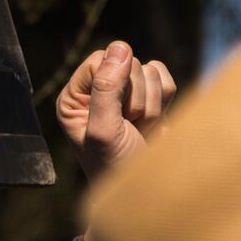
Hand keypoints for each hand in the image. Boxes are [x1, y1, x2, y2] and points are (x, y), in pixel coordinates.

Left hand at [55, 42, 174, 179]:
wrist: (146, 193)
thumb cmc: (115, 168)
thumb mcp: (105, 130)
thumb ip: (107, 89)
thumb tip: (120, 47)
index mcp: (74, 97)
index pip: (102, 59)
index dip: (118, 85)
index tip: (118, 117)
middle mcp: (95, 91)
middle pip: (129, 63)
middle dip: (137, 101)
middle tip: (130, 129)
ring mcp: (123, 93)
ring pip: (149, 71)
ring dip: (152, 106)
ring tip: (140, 131)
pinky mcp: (148, 98)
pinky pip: (164, 78)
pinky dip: (165, 102)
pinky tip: (152, 126)